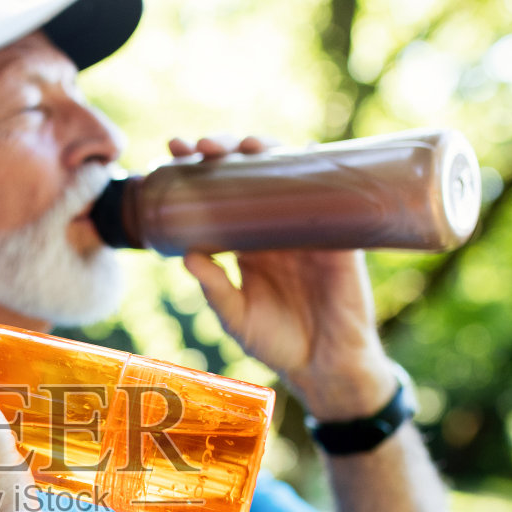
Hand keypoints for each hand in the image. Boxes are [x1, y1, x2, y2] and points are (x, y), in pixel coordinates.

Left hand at [172, 135, 396, 419]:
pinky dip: (317, 169)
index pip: (219, 194)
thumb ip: (214, 287)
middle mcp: (275, 226)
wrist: (324, 366)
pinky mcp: (338, 236)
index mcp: (246, 241)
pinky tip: (301, 151)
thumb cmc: (277, 342)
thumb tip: (187, 254)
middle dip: (224, 150)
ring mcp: (307, 226)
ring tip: (243, 145)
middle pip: (249, 172)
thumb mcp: (235, 315)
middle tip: (199, 146)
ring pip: (287, 172)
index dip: (197, 169)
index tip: (173, 152)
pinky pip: (332, 194)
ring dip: (266, 149)